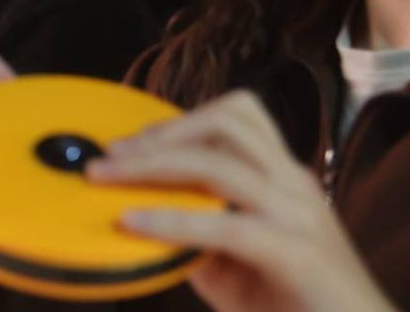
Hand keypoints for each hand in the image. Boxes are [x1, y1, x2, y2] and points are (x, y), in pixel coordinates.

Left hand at [86, 90, 395, 311]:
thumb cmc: (296, 302)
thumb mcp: (234, 262)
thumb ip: (194, 232)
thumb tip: (137, 211)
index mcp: (282, 177)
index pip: (237, 116)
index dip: (178, 119)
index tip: (128, 140)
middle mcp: (293, 184)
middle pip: (227, 123)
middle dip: (160, 133)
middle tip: (111, 154)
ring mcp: (299, 215)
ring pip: (222, 162)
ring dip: (154, 163)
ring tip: (109, 175)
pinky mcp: (298, 254)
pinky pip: (226, 225)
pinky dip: (171, 220)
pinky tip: (133, 223)